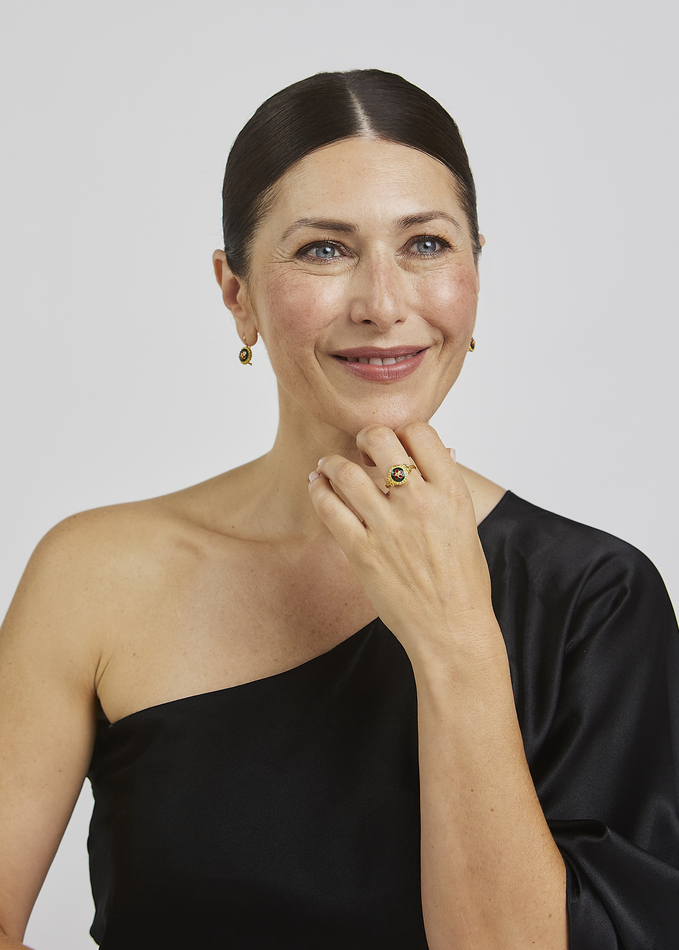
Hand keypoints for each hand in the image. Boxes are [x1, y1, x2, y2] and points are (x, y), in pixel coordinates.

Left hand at [308, 423, 499, 668]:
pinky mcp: (362, 551)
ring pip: (346, 471)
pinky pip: (329, 508)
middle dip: (365, 437)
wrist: (452, 629)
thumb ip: (445, 488)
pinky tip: (318, 488)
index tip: (395, 444)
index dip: (403, 432)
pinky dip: (319, 491)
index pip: (420, 432)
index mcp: (451, 492)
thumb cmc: (463, 581)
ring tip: (329, 466)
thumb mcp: (465, 524)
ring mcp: (388, 526)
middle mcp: (419, 502)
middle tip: (360, 449)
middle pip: (379, 440)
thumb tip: (436, 454)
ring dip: (332, 463)